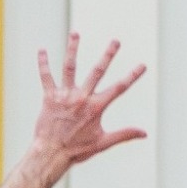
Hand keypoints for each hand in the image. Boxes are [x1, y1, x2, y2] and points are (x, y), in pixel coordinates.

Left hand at [31, 33, 147, 169]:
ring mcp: (65, 96)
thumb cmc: (77, 150)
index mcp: (96, 107)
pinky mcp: (49, 97)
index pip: (119, 88)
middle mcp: (81, 98)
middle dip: (108, 55)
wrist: (52, 153)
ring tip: (75, 34)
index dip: (132, 76)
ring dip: (73, 49)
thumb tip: (144, 133)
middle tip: (116, 41)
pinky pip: (46, 76)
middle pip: (97, 71)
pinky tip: (42, 50)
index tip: (142, 65)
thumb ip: (124, 134)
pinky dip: (43, 63)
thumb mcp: (103, 142)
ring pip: (70, 67)